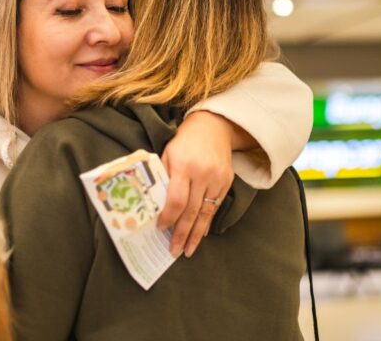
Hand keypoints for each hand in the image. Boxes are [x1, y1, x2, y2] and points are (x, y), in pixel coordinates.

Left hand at [158, 111, 235, 257]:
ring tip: (188, 250)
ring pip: (206, 212)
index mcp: (183, 165)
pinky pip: (215, 206)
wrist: (213, 127)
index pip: (176, 199)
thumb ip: (162, 177)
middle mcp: (202, 174)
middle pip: (192, 210)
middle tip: (174, 251)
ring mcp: (217, 178)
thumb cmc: (184, 142)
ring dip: (195, 234)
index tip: (160, 229)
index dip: (169, 217)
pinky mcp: (227, 182)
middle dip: (182, 233)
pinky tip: (199, 234)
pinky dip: (206, 222)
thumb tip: (153, 205)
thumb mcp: (168, 154)